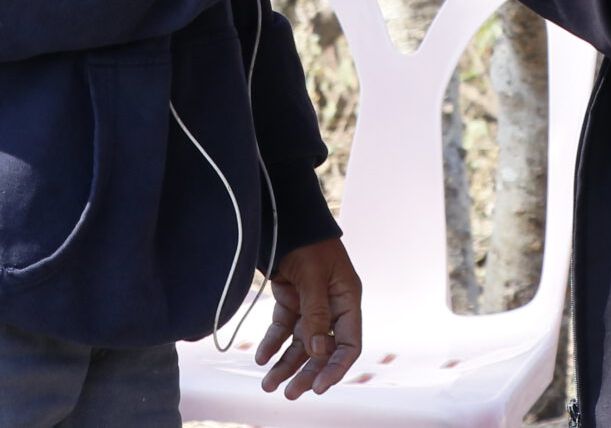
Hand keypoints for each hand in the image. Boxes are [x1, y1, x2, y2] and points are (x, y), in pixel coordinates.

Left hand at [256, 236, 363, 396]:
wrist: (284, 216)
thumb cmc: (307, 241)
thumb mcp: (314, 276)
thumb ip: (316, 314)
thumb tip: (318, 353)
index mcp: (347, 300)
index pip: (348, 344)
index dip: (335, 368)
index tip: (318, 387)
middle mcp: (331, 307)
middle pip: (322, 350)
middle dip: (306, 373)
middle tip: (289, 394)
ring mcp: (310, 305)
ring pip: (300, 344)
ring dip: (286, 365)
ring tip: (268, 385)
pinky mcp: (290, 300)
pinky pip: (282, 329)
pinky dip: (272, 343)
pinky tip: (261, 357)